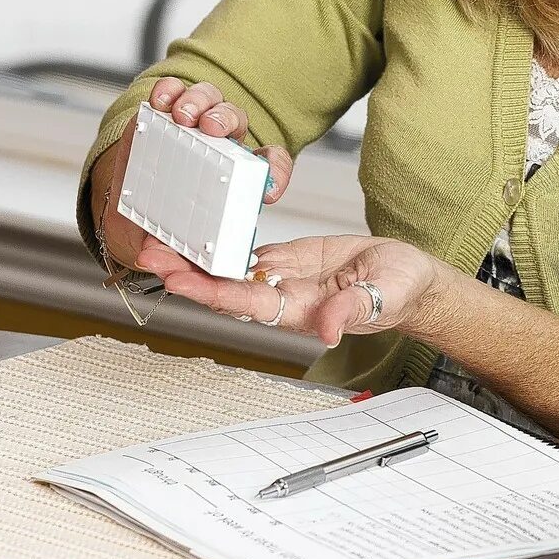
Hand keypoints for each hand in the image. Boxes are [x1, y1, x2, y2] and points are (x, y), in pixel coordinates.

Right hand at [92, 78, 295, 268]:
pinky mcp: (163, 111)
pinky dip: (170, 91)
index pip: (271, 163)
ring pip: (209, 100)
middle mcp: (221, 141)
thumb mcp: (178, 239)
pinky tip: (163, 100)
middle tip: (211, 129)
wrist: (135, 203)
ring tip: (184, 115)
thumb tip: (156, 259)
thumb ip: (172, 250)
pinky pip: (173, 91)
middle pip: (236, 121)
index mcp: (239, 171)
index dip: (275, 171)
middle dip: (225, 120)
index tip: (267, 189)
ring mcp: (192, 122)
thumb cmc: (169, 219)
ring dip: (200, 103)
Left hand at [136, 233, 447, 347]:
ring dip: (197, 255)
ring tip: (161, 236)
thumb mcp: (383, 297)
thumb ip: (353, 312)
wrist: (410, 279)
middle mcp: (283, 296)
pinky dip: (223, 240)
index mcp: (300, 310)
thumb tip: (326, 330)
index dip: (210, 291)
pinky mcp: (290, 257)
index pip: (245, 302)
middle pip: (224, 286)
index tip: (177, 279)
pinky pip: (249, 250)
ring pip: (230, 268)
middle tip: (149, 250)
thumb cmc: (401, 292)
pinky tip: (199, 227)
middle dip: (186, 270)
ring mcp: (284, 277)